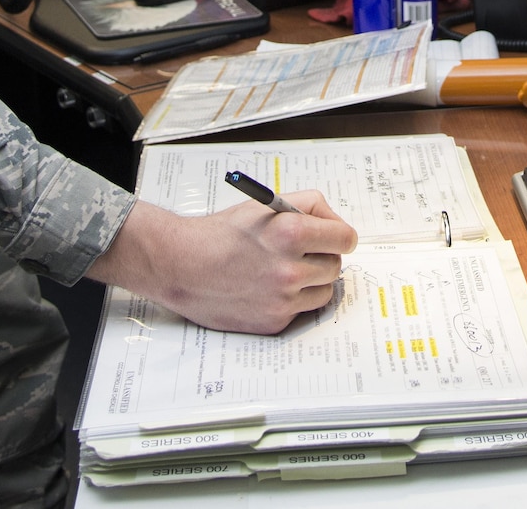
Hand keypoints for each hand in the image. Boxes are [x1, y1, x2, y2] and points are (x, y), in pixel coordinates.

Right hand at [86, 190, 357, 333]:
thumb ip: (308, 206)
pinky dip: (291, 300)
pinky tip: (268, 287)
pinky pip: (300, 310)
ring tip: (284, 269)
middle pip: (336, 266)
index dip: (339, 235)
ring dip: (311, 281)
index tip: (335, 237)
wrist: (181, 265)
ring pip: (323, 291)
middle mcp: (290, 269)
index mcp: (292, 233)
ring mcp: (283, 299)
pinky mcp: (274, 321)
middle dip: (323, 256)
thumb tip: (335, 224)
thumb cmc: (219, 234)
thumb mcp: (265, 205)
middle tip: (302, 251)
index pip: (345, 238)